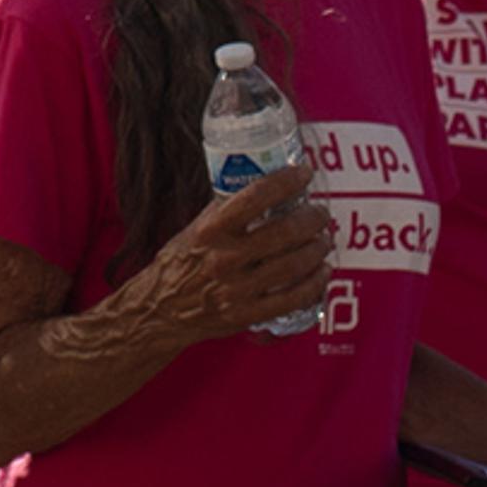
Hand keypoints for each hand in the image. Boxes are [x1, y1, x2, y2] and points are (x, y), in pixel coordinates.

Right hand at [136, 159, 333, 347]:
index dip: (286, 182)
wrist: (162, 308)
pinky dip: (314, 284)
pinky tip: (322, 273)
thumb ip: (224, 212)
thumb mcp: (195, 228)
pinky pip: (293, 299)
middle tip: (321, 213)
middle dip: (312, 219)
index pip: (255, 197)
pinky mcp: (248, 314)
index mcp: (210, 229)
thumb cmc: (180, 262)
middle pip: (283, 232)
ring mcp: (238, 288)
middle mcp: (225, 257)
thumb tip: (261, 191)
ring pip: (293, 265)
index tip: (305, 172)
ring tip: (324, 240)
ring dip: (317, 250)